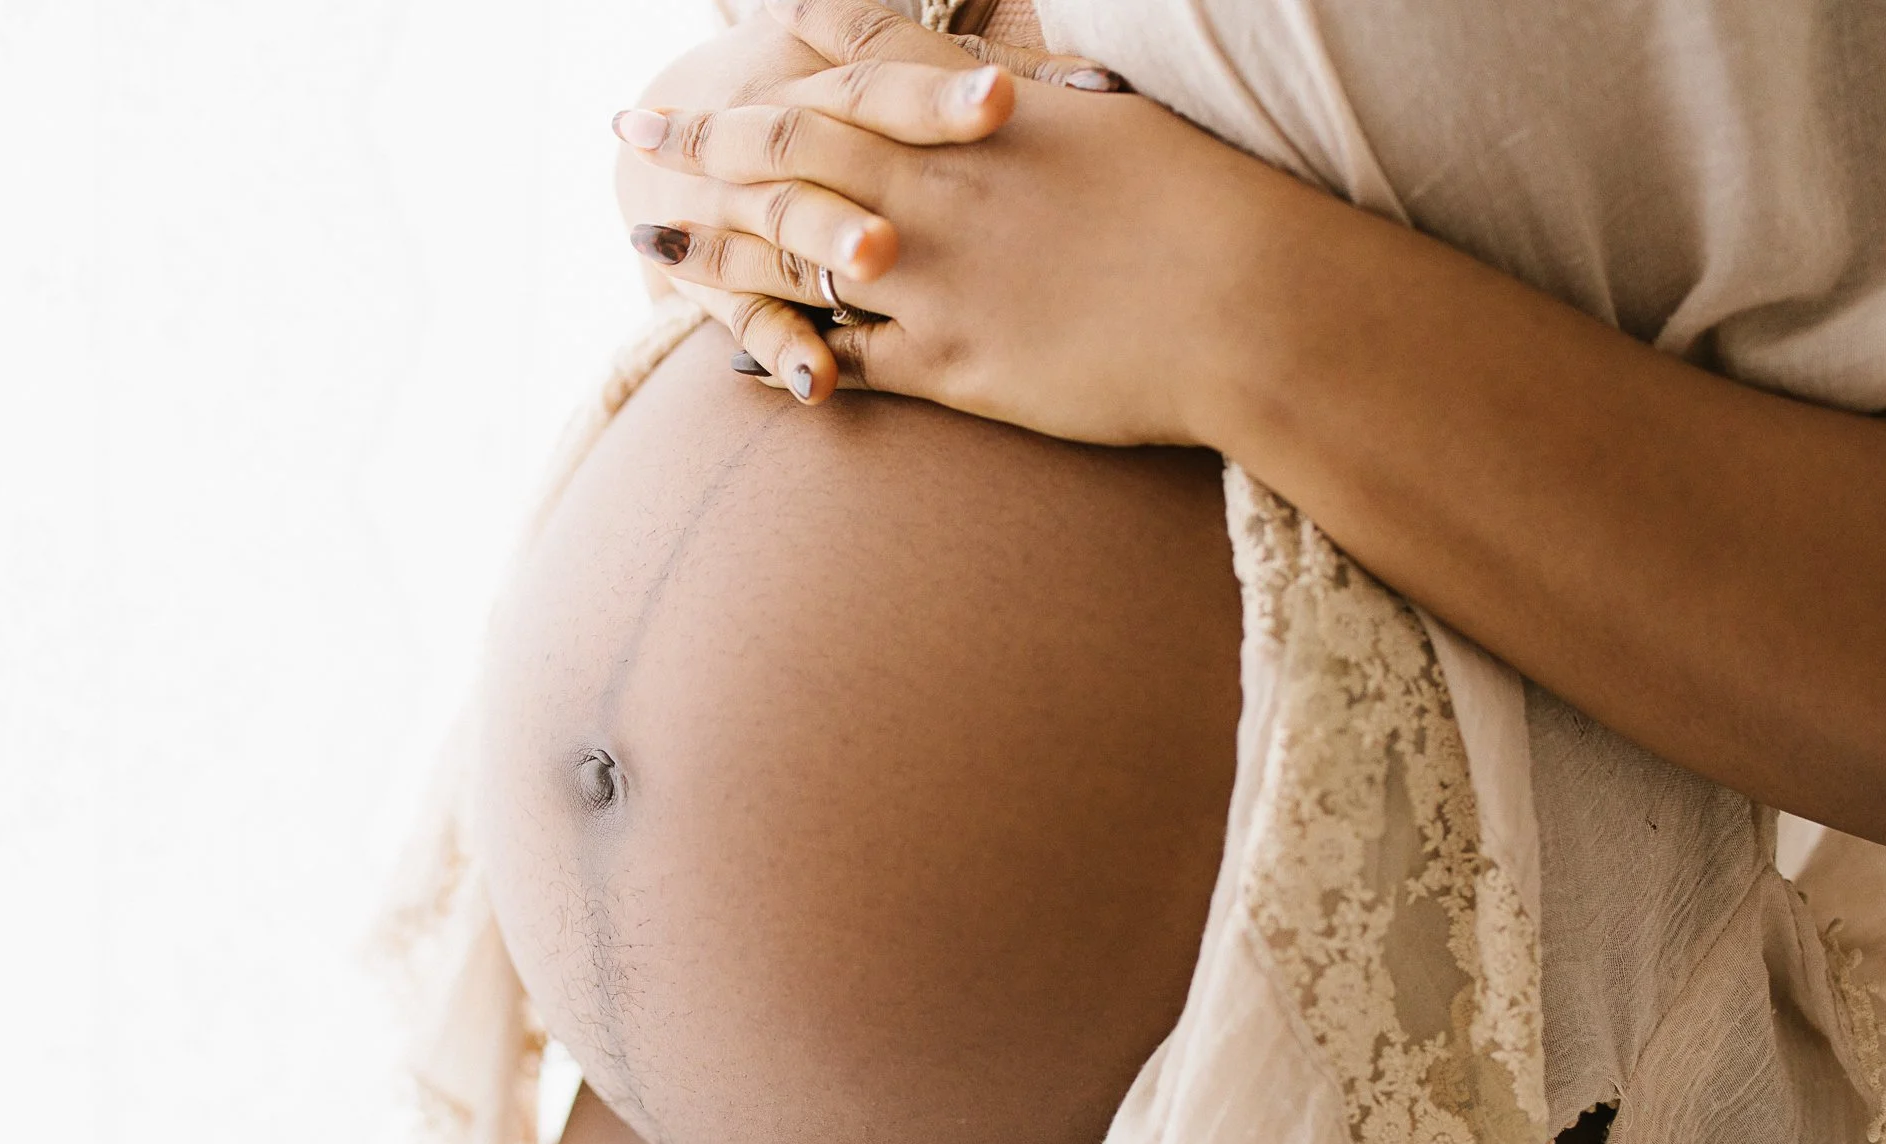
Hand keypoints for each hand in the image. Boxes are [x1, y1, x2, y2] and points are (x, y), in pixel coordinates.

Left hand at [616, 0, 1296, 446]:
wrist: (1250, 302)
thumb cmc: (1206, 204)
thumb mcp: (1111, 120)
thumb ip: (1037, 105)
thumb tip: (1001, 91)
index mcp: (977, 111)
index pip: (852, 61)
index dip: (776, 46)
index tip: (723, 38)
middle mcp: (936, 182)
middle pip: (788, 144)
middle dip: (701, 135)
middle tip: (636, 131)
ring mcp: (933, 274)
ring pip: (788, 249)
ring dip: (711, 238)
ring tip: (652, 234)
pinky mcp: (952, 363)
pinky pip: (842, 356)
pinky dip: (783, 353)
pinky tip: (734, 356)